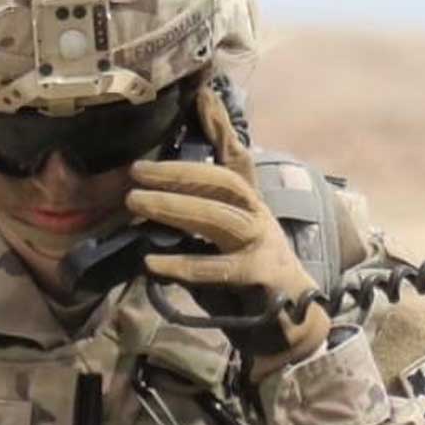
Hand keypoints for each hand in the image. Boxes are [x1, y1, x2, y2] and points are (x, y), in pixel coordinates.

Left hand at [126, 82, 326, 369]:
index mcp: (250, 205)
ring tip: (135, 202)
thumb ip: (193, 224)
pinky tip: (153, 263)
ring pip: (218, 217)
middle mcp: (259, 217)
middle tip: (136, 171)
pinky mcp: (261, 277)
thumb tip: (145, 204)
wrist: (289, 330)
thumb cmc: (245, 284)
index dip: (221, 127)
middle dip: (179, 172)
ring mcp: (263, 245)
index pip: (236, 158)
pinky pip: (217, 267)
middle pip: (222, 182)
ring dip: (174, 207)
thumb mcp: (218, 245)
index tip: (202, 94)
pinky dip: (184, 263)